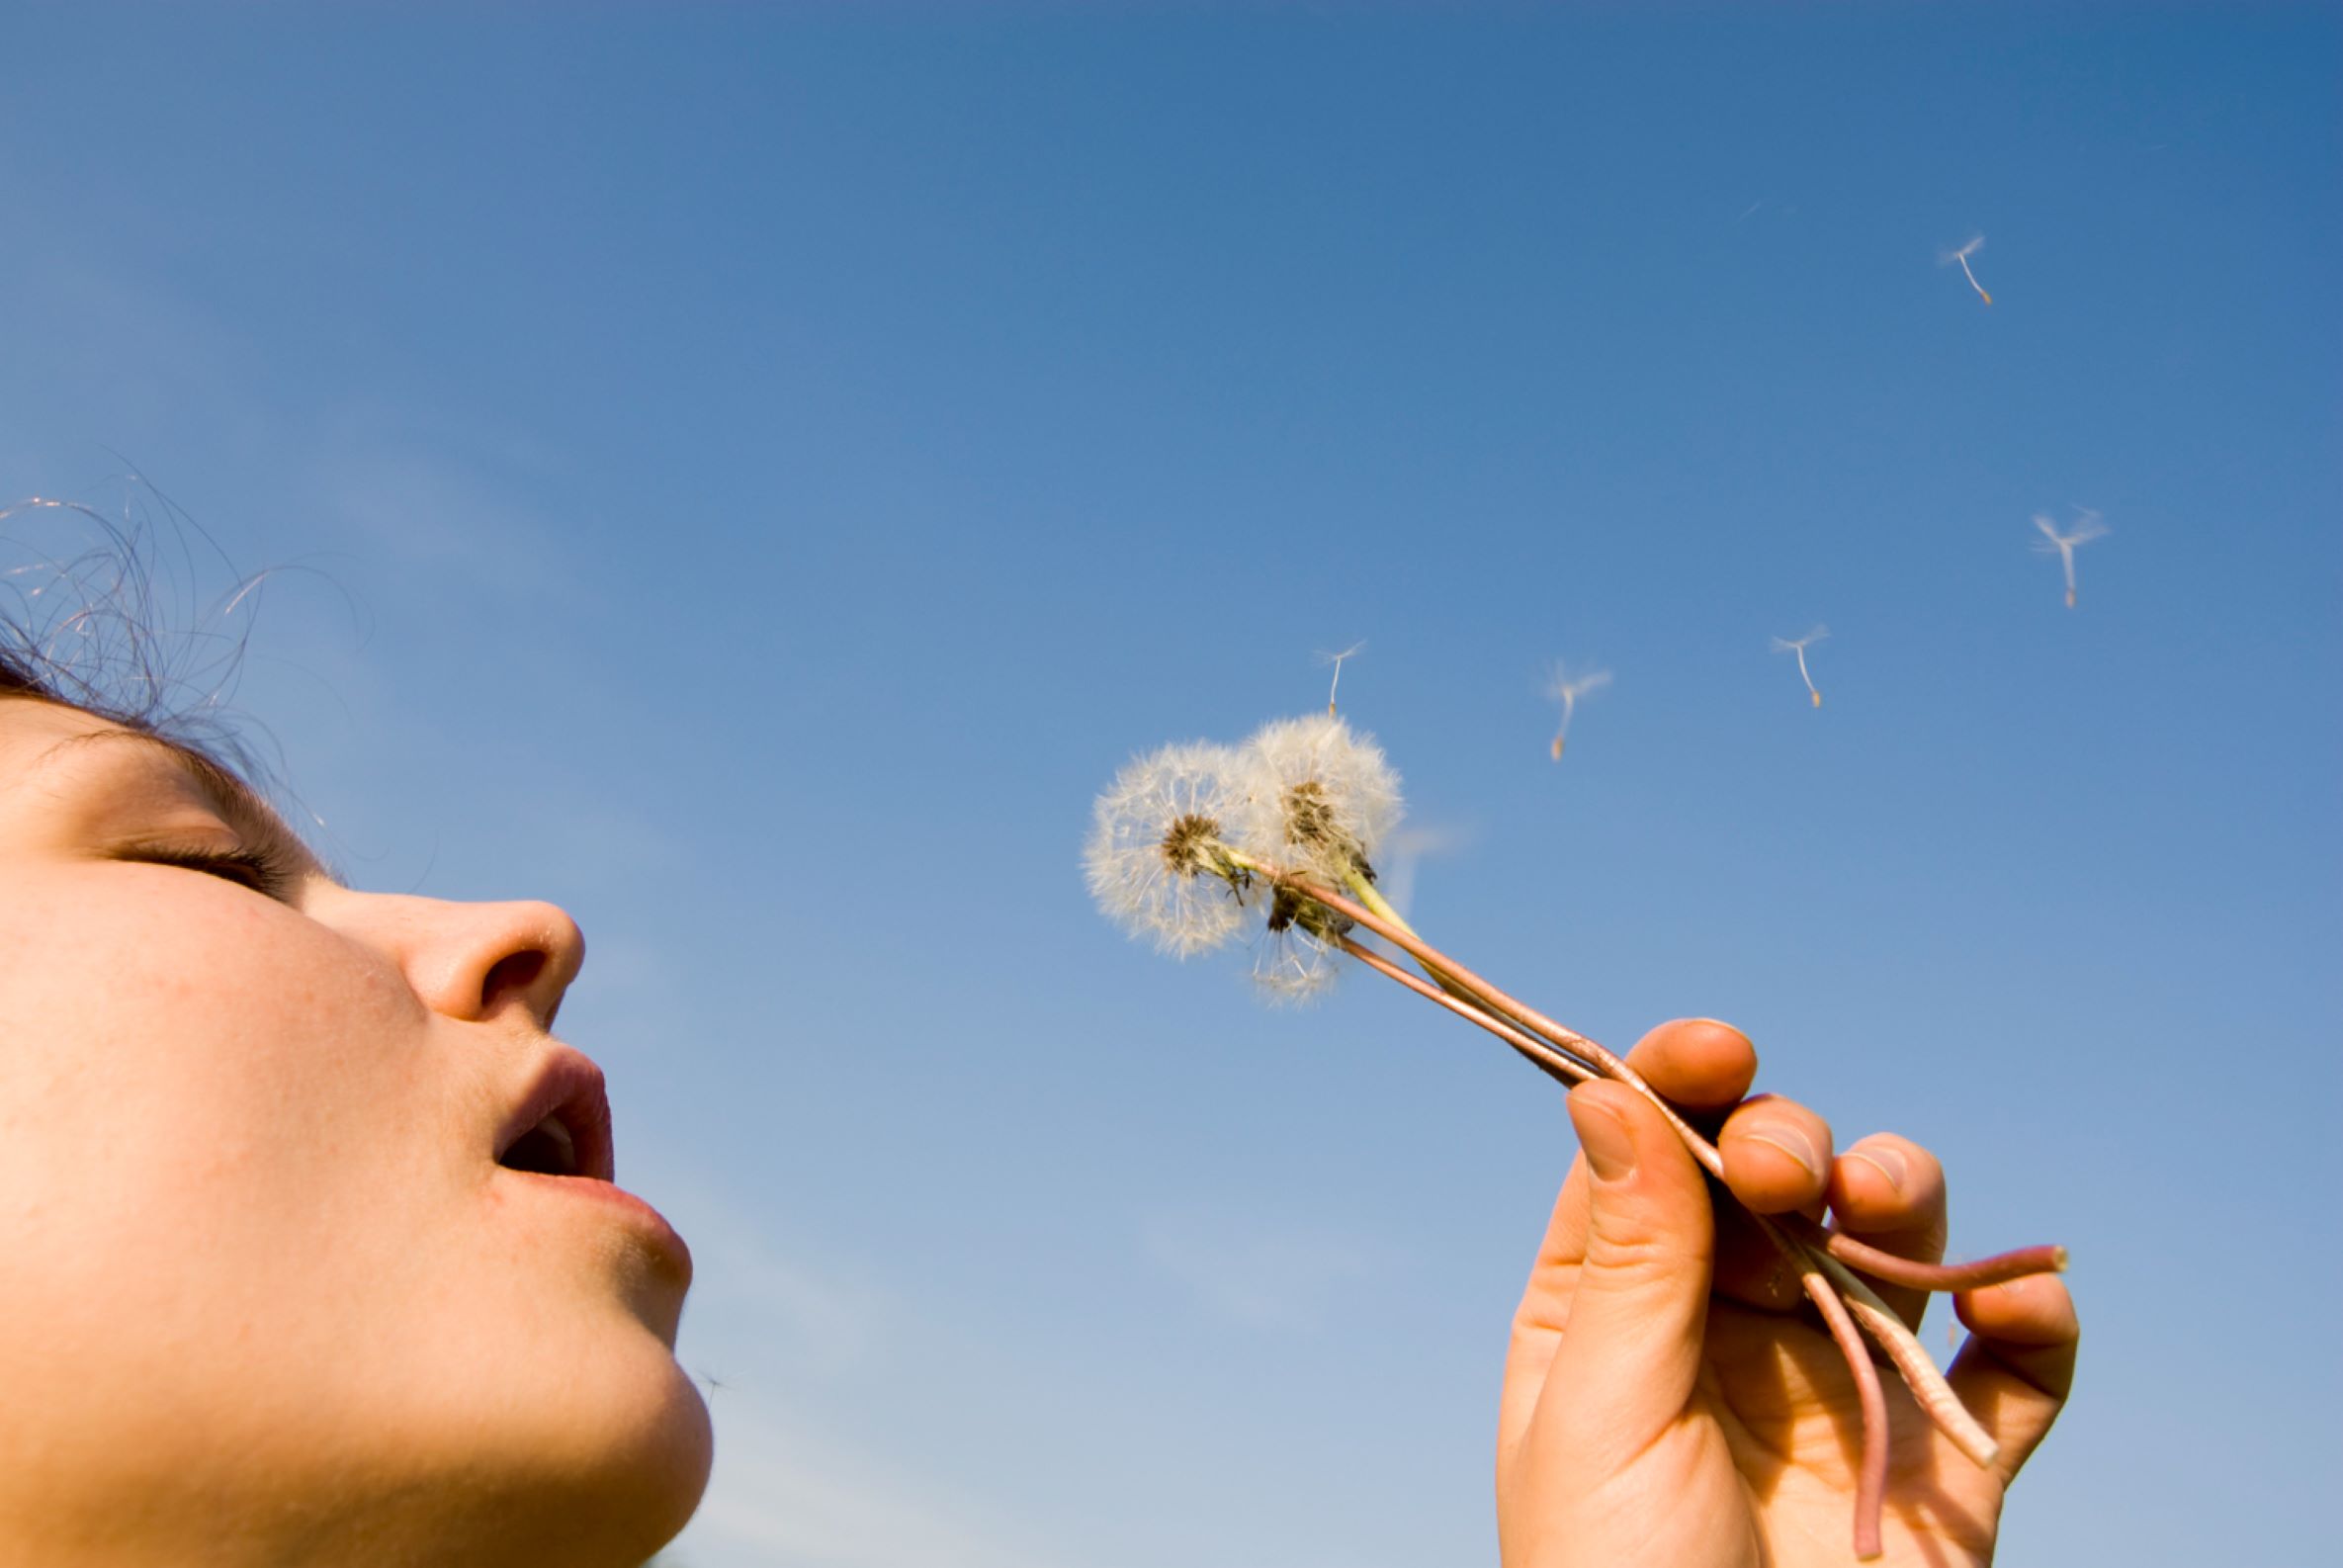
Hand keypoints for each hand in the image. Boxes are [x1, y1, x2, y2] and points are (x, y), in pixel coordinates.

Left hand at [1497, 1019, 2077, 1566]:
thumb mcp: (1600, 1419)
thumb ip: (1630, 1261)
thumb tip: (1610, 1090)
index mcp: (1612, 1316)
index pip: (1646, 1162)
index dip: (1678, 1085)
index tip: (1714, 1046)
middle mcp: (1728, 1334)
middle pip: (1772, 1182)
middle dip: (1787, 1142)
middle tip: (1786, 1171)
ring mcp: (1842, 1390)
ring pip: (1889, 1244)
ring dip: (1900, 1196)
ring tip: (1879, 1206)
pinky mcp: (1945, 1466)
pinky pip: (2010, 1372)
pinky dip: (2029, 1321)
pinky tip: (2013, 1306)